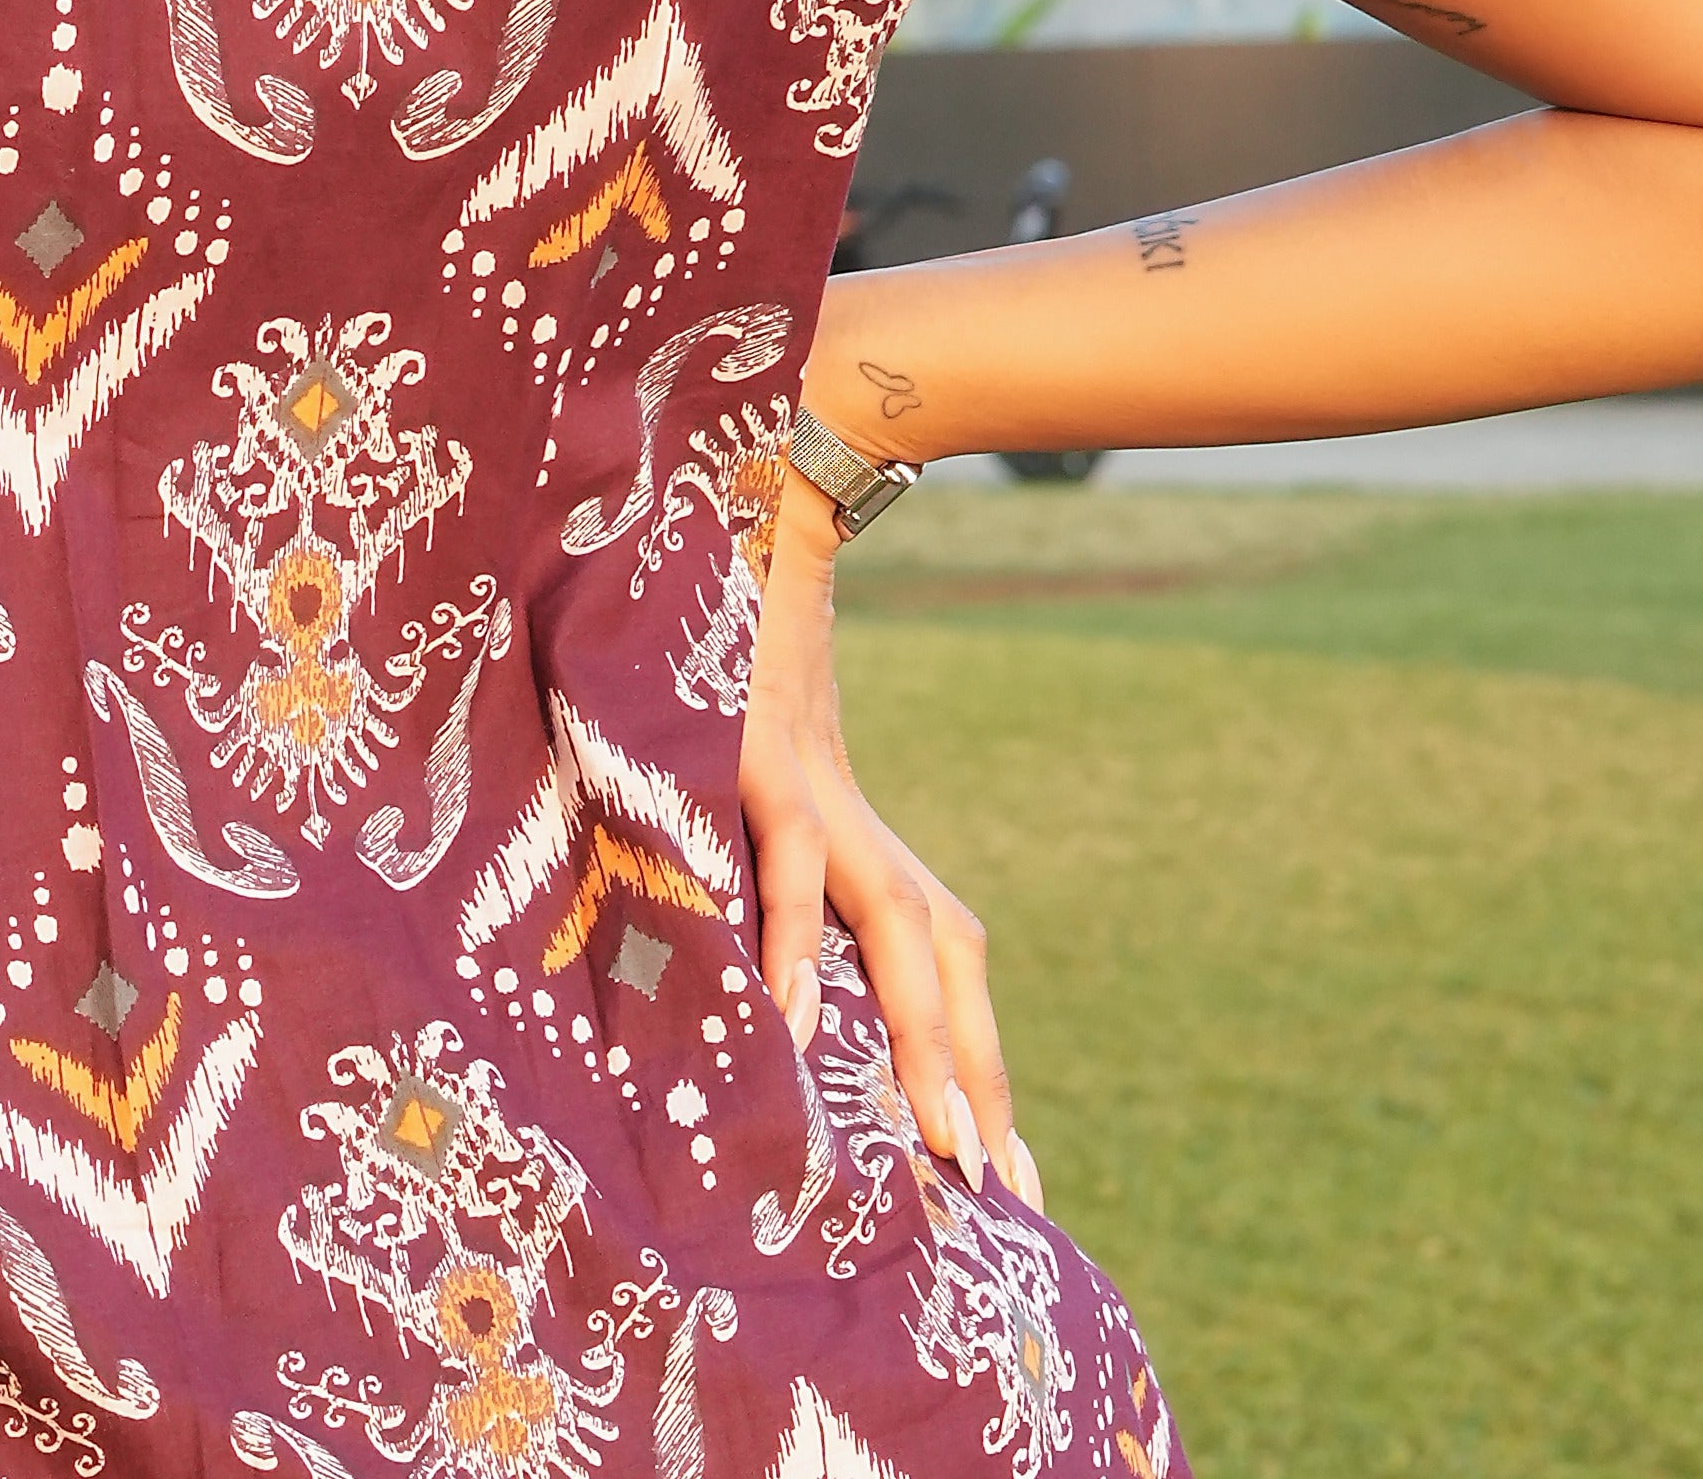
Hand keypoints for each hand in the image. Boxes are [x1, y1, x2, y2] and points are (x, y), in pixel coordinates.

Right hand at [739, 462, 1042, 1215]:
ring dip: (924, 1038)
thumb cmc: (698, 652)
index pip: (940, 951)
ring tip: (944, 1147)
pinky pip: (789, 874)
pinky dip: (798, 954)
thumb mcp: (718, 768)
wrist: (718, 508)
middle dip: (977, 1071)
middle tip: (1004, 1194)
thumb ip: (736, 842)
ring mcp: (812, 787)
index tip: (1004, 1170)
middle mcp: (852, 817)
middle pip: (946, 955)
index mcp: (851, 826)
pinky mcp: (761, 762)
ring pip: (894, 929)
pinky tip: (795, 1033)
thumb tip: (722, 951)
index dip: (974, 1052)